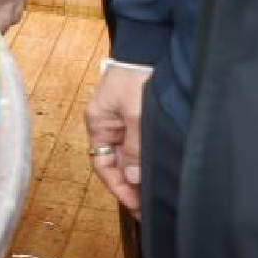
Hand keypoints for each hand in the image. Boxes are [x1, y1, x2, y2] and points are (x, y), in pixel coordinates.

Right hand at [85, 62, 149, 212]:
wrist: (149, 47)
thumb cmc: (136, 74)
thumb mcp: (136, 112)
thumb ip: (135, 146)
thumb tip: (134, 176)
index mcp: (98, 123)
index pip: (102, 164)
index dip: (118, 187)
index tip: (135, 206)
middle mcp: (108, 125)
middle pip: (116, 164)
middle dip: (130, 186)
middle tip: (147, 210)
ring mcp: (123, 122)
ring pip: (129, 156)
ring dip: (140, 175)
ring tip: (155, 196)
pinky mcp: (138, 118)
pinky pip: (139, 146)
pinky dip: (146, 161)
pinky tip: (158, 173)